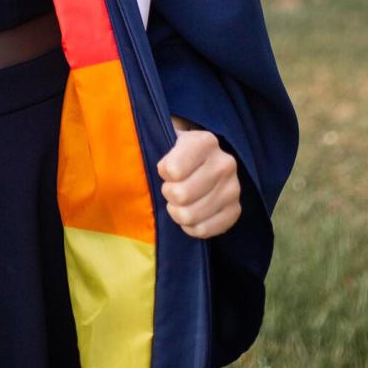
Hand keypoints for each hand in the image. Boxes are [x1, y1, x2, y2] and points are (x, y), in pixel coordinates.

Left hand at [157, 116, 241, 238]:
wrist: (200, 160)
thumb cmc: (175, 150)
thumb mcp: (164, 138)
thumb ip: (152, 143)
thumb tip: (132, 148)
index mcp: (205, 141)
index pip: (173, 170)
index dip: (163, 173)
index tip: (165, 169)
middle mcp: (224, 163)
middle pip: (181, 195)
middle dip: (169, 194)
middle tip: (169, 188)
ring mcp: (233, 188)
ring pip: (191, 215)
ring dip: (177, 212)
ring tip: (178, 202)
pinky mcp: (235, 210)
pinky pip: (206, 230)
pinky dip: (191, 227)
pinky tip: (189, 215)